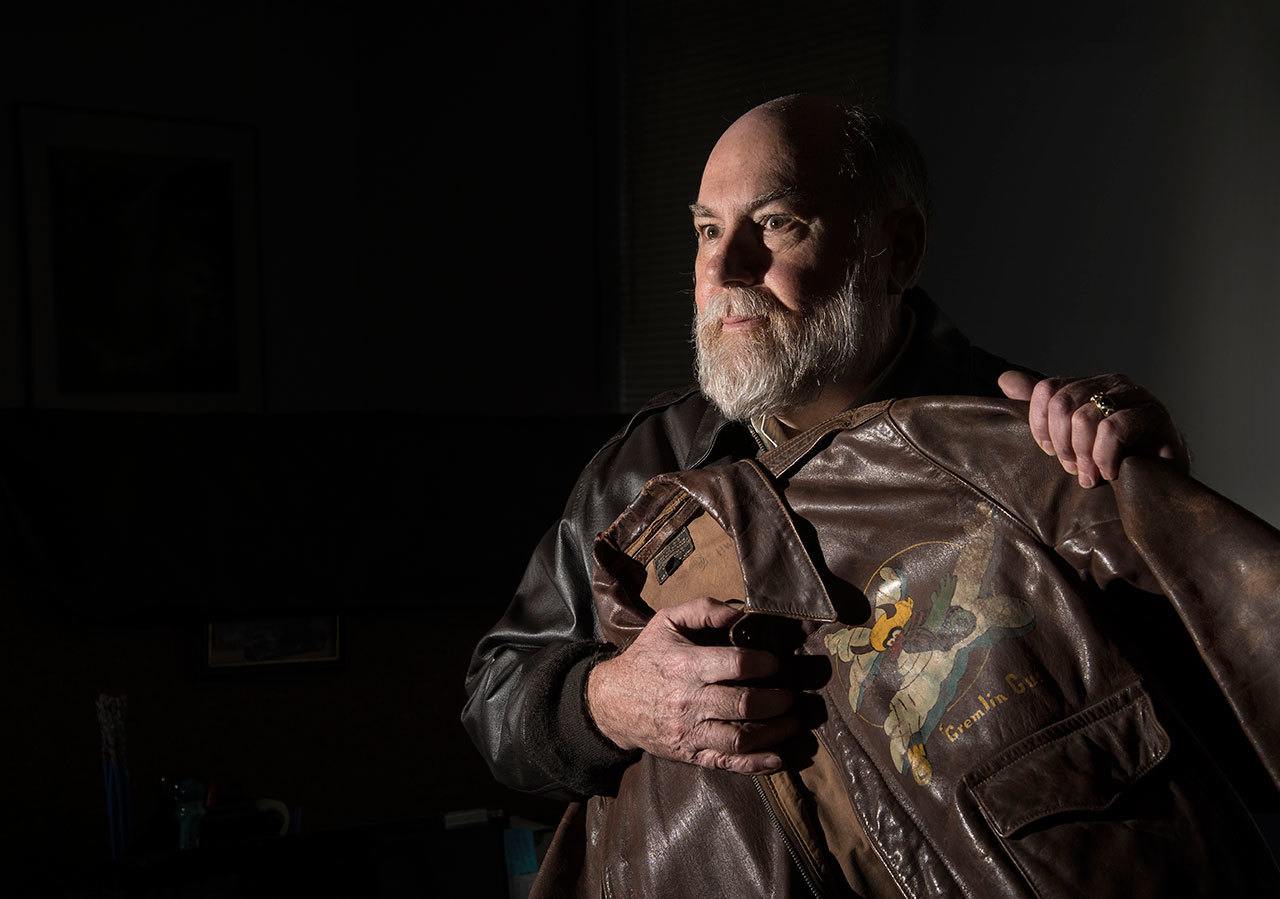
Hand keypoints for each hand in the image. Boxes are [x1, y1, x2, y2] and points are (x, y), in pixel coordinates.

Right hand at [586, 597, 797, 774]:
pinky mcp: (690, 754)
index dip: (765, 664)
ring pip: (741, 738)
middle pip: (744, 704)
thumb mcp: (666, 622)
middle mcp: (689, 701)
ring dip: (775, 732)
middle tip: (792, 696)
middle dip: (777, 700)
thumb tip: (740, 614)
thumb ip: (704, 610)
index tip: (777, 663)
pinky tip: (778, 757)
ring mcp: (690, 732)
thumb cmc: (645, 658)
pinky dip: (757, 764)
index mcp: (686, 665)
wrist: (611, 703)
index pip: (736, 664)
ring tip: (793, 722)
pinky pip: (728, 763)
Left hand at [998, 371, 1188, 487]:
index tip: (1050, 452)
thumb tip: (1005, 379)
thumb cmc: (1112, 459)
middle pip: (1062, 403)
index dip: (1041, 425)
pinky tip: (1110, 473)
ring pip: (1085, 418)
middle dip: (1062, 444)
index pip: (1046, 389)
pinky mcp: (1155, 414)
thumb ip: (1042, 407)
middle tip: (1072, 469)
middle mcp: (1110, 383)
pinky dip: (1105, 458)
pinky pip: (1113, 431)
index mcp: (1087, 385)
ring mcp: (1135, 396)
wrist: (1159, 483)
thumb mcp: (1069, 435)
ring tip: (1092, 475)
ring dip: (1083, 456)